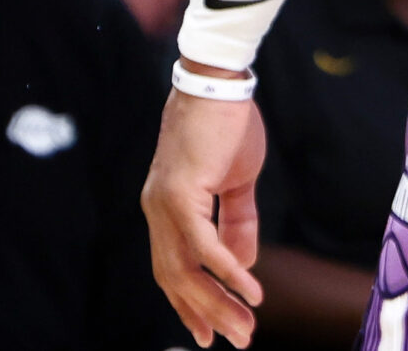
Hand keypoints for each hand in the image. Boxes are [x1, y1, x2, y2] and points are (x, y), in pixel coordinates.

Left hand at [143, 86, 268, 346]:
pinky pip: (203, 245)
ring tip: (247, 327)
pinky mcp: (181, 194)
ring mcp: (165, 204)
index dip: (189, 304)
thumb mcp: (237, 180)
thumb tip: (243, 263)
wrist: (220, 82)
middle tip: (237, 341)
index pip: (172, 269)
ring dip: (219, 302)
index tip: (209, 334)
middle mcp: (157, 212)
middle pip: (177, 278)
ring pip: (187, 269)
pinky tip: (250, 289)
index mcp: (165, 209)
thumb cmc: (227, 124)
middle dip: (208, 314)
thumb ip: (238, 221)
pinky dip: (227, 270)